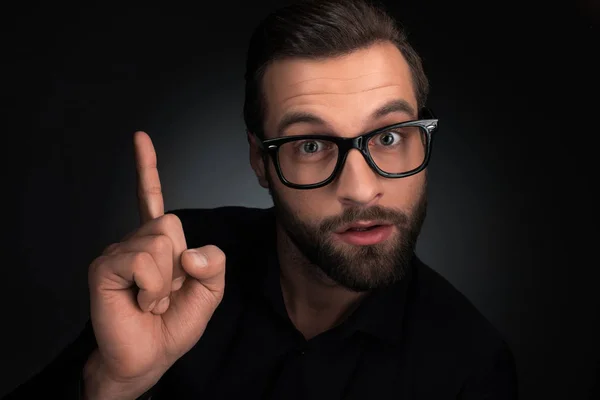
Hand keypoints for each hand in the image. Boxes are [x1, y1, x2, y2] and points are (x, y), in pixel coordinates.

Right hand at [84, 131, 225, 398]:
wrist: (150, 357)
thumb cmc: (173, 325)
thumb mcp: (210, 293)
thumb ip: (214, 265)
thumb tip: (190, 250)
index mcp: (158, 243)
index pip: (151, 198)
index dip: (147, 168)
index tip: (140, 138)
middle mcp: (135, 241)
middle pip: (170, 222)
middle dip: (180, 264)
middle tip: (164, 292)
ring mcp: (117, 252)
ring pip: (160, 242)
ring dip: (165, 282)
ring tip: (149, 300)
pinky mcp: (104, 267)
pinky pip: (144, 261)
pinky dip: (152, 288)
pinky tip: (139, 302)